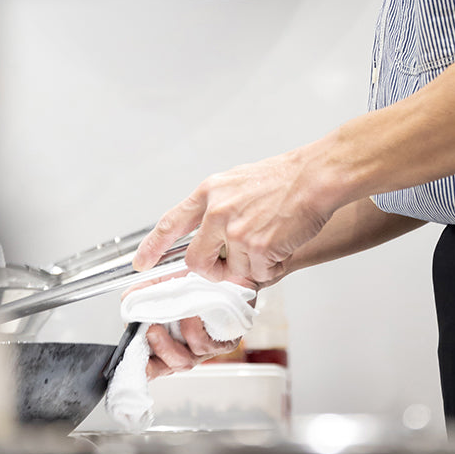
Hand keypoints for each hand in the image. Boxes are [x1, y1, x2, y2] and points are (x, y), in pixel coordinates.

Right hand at [121, 271, 244, 379]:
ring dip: (176, 341)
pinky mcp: (226, 340)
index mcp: (170, 340)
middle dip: (159, 350)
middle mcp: (188, 348)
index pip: (154, 365)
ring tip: (173, 318)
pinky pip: (209, 344)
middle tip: (152, 331)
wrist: (228, 269)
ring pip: (188, 359)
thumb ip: (144, 292)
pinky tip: (194, 314)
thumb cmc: (196, 280)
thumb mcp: (164, 283)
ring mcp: (207, 347)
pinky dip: (197, 330)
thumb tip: (126, 300)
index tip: (135, 363)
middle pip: (171, 366)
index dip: (143, 368)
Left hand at [131, 145, 337, 286]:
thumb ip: (219, 207)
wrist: (313, 178)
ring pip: (232, 273)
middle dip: (212, 271)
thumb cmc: (283, 179)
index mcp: (210, 192)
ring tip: (271, 242)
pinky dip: (271, 268)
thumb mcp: (237, 182)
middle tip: (230, 266)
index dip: (152, 246)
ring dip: (251, 267)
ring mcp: (236, 232)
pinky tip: (282, 245)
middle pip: (196, 262)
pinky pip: (258, 275)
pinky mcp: (258, 248)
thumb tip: (210, 236)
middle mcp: (217, 212)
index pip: (171, 222)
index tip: (141, 263)